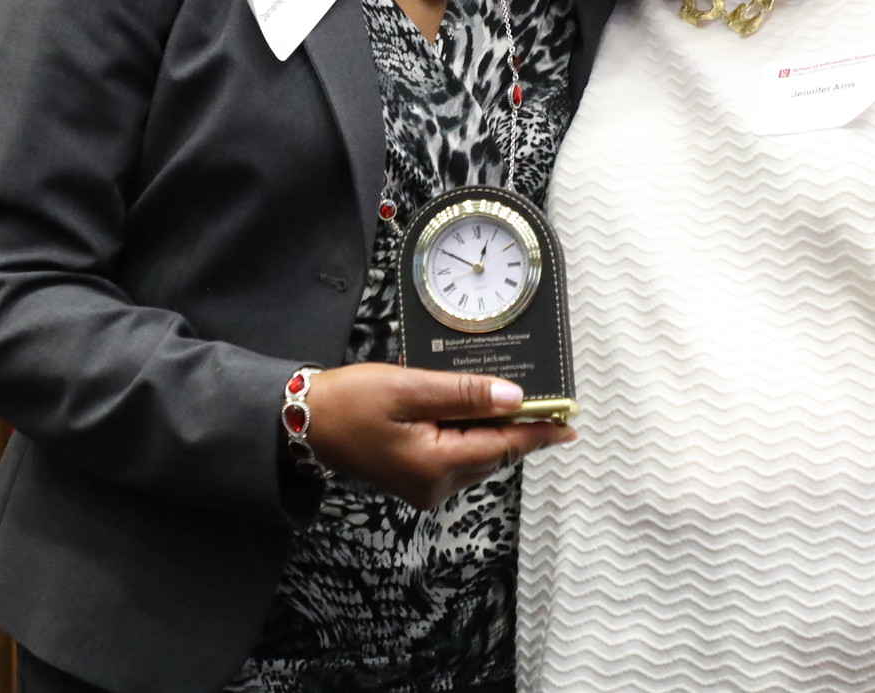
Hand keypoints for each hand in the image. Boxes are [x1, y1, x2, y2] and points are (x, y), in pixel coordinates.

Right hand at [300, 363, 575, 509]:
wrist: (304, 422)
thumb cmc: (350, 402)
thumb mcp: (409, 388)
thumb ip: (464, 394)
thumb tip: (514, 398)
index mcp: (437, 466)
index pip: (503, 447)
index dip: (539, 433)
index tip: (570, 424)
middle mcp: (435, 485)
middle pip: (494, 454)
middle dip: (521, 428)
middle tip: (548, 402)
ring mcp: (425, 486)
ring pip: (477, 456)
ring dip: (496, 430)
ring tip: (517, 401)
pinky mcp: (415, 479)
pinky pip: (457, 456)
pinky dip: (471, 434)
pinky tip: (475, 409)